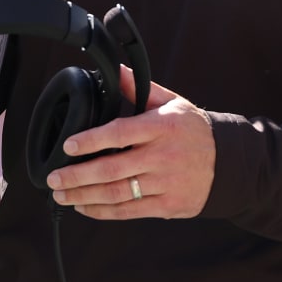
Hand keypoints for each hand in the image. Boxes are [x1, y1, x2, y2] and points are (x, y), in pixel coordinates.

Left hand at [44, 69, 214, 219]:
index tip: (68, 145)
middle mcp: (163, 156)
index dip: (92, 140)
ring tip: (61, 195)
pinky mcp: (168, 206)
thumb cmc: (193, 131)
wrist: (229, 163)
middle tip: (53, 179)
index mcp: (162, 127)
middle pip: (112, 168)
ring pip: (117, 193)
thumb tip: (115, 69)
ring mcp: (166, 183)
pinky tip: (85, 207)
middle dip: (77, 176)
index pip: (120, 132)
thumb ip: (140, 88)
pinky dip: (103, 211)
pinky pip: (129, 211)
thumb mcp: (171, 103)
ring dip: (84, 196)